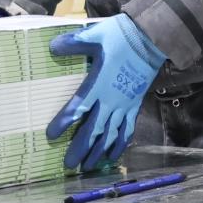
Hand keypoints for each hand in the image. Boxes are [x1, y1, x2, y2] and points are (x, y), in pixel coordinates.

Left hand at [44, 15, 164, 173]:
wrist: (151, 39)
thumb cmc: (121, 37)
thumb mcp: (94, 36)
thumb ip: (73, 44)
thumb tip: (52, 48)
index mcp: (98, 84)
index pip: (77, 108)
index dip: (64, 123)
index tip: (51, 136)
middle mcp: (111, 100)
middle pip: (94, 129)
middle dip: (81, 148)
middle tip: (69, 164)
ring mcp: (125, 104)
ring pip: (110, 134)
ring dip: (99, 151)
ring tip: (89, 166)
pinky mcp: (135, 105)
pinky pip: (128, 129)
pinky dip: (120, 143)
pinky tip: (113, 155)